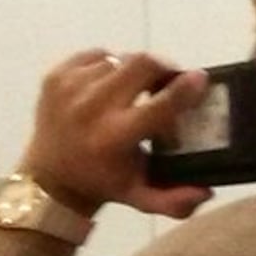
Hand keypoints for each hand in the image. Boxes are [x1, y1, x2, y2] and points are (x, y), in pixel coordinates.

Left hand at [21, 50, 217, 218]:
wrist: (49, 177)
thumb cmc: (104, 183)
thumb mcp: (141, 198)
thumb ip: (175, 200)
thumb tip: (206, 191)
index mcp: (115, 136)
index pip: (160, 103)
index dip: (185, 87)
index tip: (200, 78)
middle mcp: (91, 107)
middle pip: (142, 63)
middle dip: (163, 68)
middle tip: (169, 80)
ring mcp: (70, 87)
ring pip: (120, 59)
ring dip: (134, 71)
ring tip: (135, 88)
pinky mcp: (55, 76)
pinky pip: (96, 55)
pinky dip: (110, 64)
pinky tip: (109, 83)